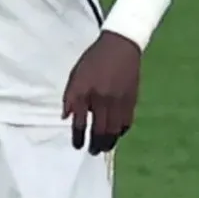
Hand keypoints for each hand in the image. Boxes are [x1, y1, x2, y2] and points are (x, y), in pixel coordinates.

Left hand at [62, 32, 142, 153]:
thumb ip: (70, 97)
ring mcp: (119, 100)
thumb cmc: (93, 60)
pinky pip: (127, 121)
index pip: (81, 122)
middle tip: (92, 152)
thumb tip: (66, 118)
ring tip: (104, 148)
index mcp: (86, 91)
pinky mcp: (132, 99)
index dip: (78, 137)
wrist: (120, 45)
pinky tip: (117, 134)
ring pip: (115, 129)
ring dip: (109, 142)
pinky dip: (122, 131)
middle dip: (95, 144)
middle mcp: (103, 98)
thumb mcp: (76, 75)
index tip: (77, 146)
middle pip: (100, 129)